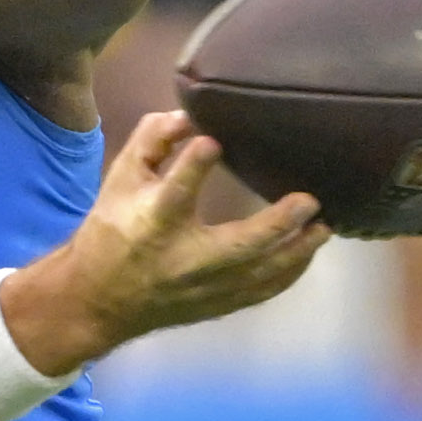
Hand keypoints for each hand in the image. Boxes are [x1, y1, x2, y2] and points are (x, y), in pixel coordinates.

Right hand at [7, 111, 325, 369]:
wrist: (97, 301)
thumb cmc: (111, 231)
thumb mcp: (119, 180)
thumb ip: (151, 142)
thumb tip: (189, 115)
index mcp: (151, 223)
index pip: (173, 193)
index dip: (192, 167)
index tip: (212, 141)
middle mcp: (181, 260)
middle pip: (237, 245)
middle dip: (276, 224)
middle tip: (310, 201)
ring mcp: (202, 288)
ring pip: (259, 274)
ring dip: (296, 251)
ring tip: (324, 227)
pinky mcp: (215, 305)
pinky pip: (261, 293)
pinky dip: (288, 274)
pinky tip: (307, 253)